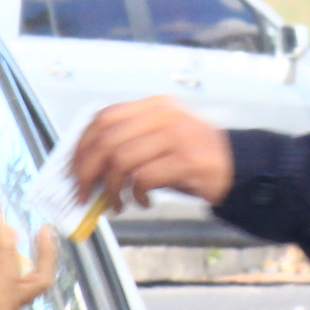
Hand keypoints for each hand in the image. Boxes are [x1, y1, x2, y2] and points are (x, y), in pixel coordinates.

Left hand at [72, 96, 234, 212]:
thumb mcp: (160, 139)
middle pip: (107, 139)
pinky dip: (135, 194)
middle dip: (87, 171)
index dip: (82, 144)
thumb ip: (128, 143)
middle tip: (84, 193)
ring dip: (111, 188)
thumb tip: (87, 168)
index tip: (73, 168)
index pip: (104, 117)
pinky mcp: (187, 160)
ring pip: (121, 159)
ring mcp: (176, 136)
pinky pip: (144, 178)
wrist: (236, 166)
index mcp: (154, 106)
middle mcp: (163, 115)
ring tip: (115, 203)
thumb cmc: (192, 157)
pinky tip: (142, 202)